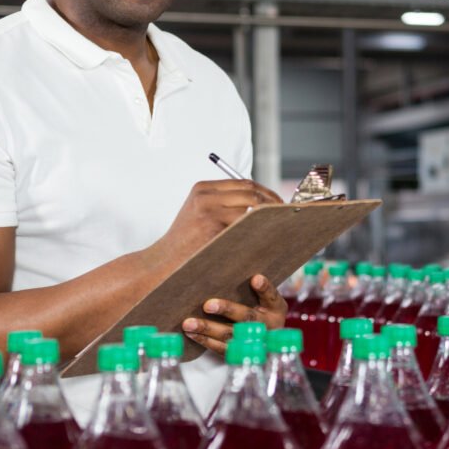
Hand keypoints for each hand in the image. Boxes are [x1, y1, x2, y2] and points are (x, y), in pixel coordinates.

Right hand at [160, 180, 282, 256]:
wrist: (162, 265)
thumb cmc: (185, 246)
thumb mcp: (199, 217)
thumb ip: (223, 207)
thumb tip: (261, 208)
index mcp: (203, 188)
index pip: (244, 183)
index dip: (266, 192)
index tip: (279, 204)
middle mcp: (205, 194)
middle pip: (251, 190)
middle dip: (272, 201)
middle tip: (287, 215)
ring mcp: (208, 207)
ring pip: (251, 204)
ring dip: (270, 215)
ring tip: (282, 225)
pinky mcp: (213, 223)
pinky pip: (246, 221)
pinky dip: (261, 227)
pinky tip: (270, 236)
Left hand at [182, 274, 287, 354]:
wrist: (267, 343)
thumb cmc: (262, 312)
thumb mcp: (268, 301)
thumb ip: (259, 289)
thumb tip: (251, 276)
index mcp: (275, 310)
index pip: (272, 296)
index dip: (264, 288)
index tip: (255, 279)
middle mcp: (267, 328)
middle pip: (247, 318)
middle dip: (227, 310)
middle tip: (207, 304)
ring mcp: (253, 344)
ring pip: (230, 336)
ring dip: (208, 329)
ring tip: (188, 323)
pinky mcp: (238, 354)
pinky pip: (221, 349)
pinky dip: (205, 341)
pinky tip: (192, 334)